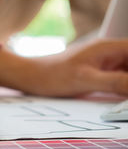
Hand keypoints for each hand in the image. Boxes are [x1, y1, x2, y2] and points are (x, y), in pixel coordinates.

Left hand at [0, 40, 127, 96]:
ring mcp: (104, 64)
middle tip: (125, 98)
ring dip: (127, 84)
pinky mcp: (98, 74)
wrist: (29, 76)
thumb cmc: (52, 74)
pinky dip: (123, 90)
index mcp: (108, 48)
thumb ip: (116, 82)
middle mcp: (109, 53)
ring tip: (122, 101)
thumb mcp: (85, 79)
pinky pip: (120, 80)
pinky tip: (121, 101)